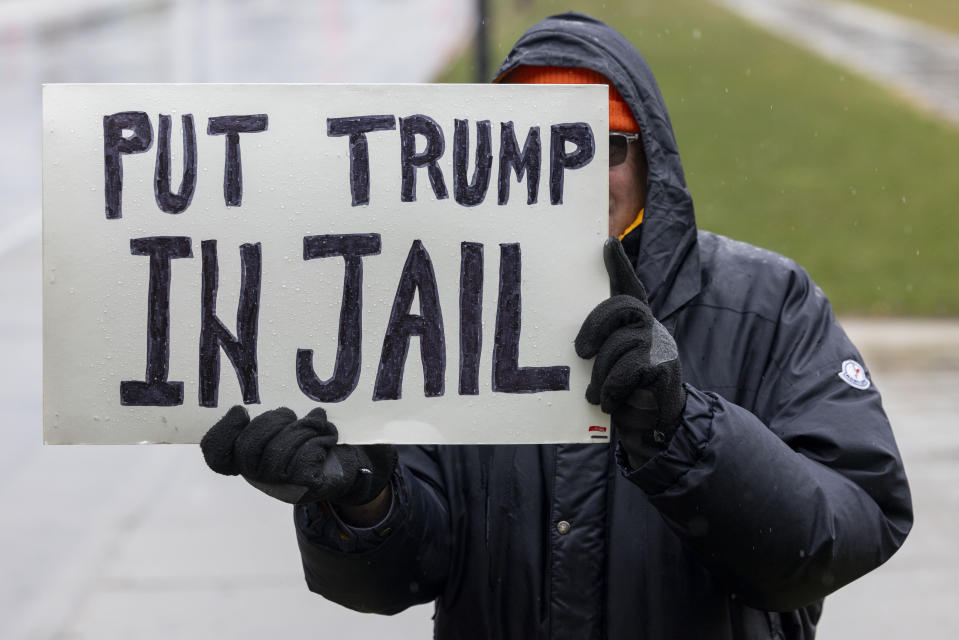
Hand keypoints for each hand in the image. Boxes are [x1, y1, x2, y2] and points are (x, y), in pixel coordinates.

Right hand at [200, 405, 396, 505]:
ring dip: (301, 429)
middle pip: (247, 449)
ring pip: (279, 451)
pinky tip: (327, 437)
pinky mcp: (306, 487)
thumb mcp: (292, 425)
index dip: (223, 433)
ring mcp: (282, 485)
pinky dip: (319, 439)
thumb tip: (257, 408)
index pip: (218, 456)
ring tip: (316, 424)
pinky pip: (305, 457)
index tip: (240, 410)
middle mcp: (260, 476)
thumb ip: (274, 418)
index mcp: (250, 458)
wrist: (353, 465)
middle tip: (290, 414)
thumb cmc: (316, 440)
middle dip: (271, 423)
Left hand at [574, 239, 685, 466]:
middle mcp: (649, 326)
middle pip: (622, 307)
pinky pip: (629, 369)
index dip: (619, 265)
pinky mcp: (665, 367)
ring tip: (595, 394)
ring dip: (601, 375)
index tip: (607, 242)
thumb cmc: (622, 391)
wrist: (652, 426)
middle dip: (595, 326)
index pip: (628, 287)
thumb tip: (574, 341)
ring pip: (620, 344)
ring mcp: (660, 345)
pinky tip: (607, 402)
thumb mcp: (606, 363)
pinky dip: (612, 388)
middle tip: (581, 352)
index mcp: (634, 322)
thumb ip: (598, 344)